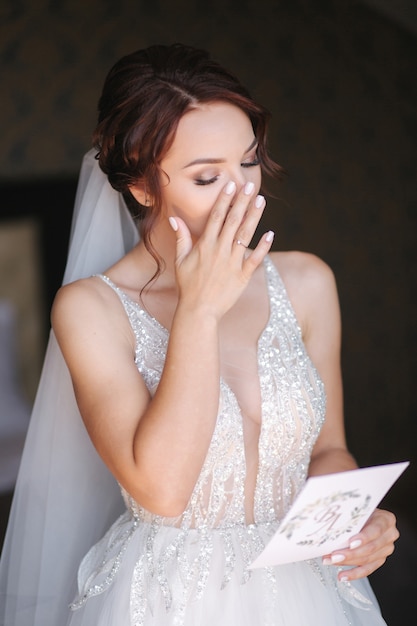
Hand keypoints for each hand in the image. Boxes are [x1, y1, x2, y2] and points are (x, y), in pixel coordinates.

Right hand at [169, 180, 273, 319]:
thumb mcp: (180, 260)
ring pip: (246, 235)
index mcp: (206, 245)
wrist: (198, 310)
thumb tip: (175, 219)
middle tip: (251, 186)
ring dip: (254, 217)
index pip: (217, 217)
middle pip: (233, 221)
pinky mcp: (243, 276)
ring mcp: (233, 263)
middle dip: (243, 202)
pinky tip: (270, 234)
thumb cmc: (188, 286)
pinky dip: (263, 247)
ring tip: (261, 201)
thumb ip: (181, 237)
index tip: (231, 185)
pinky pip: (255, 259)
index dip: (225, 200)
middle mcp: (220, 251)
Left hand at [322, 508, 398, 580]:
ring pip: (367, 560)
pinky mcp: (379, 560)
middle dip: (350, 553)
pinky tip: (343, 575)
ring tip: (331, 561)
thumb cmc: (362, 512)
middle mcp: (389, 535)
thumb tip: (331, 526)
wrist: (368, 516)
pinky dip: (353, 573)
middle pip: (370, 548)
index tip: (350, 543)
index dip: (364, 537)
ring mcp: (385, 549)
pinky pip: (367, 570)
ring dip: (347, 562)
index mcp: (386, 520)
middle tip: (334, 555)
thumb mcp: (359, 510)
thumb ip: (351, 517)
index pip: (376, 530)